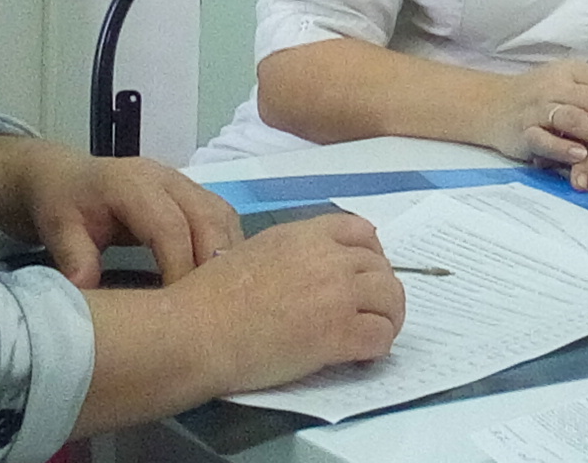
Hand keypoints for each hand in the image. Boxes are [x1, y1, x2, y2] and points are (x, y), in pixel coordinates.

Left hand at [0, 136, 240, 285]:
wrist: (65, 177)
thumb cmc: (63, 204)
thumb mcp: (58, 229)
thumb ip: (74, 257)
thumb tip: (90, 293)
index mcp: (131, 183)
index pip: (169, 225)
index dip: (179, 266)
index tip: (177, 308)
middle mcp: (166, 178)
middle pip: (208, 218)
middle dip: (213, 264)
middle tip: (209, 309)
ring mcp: (183, 183)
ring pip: (222, 216)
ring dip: (227, 257)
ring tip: (220, 299)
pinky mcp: (193, 193)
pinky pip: (222, 218)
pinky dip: (227, 248)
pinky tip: (220, 280)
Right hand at [177, 215, 404, 393]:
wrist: (197, 332)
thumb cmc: (210, 300)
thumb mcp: (253, 252)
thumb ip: (290, 255)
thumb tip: (310, 272)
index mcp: (304, 235)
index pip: (362, 230)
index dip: (372, 254)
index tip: (367, 273)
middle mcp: (327, 258)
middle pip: (381, 268)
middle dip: (381, 291)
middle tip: (372, 312)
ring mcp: (336, 294)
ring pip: (390, 299)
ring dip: (387, 318)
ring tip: (373, 334)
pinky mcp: (337, 334)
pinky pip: (380, 337)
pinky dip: (378, 347)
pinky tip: (363, 355)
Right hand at [489, 59, 587, 172]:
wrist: (489, 105)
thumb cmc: (539, 97)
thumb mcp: (573, 83)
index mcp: (574, 71)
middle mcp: (557, 84)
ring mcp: (538, 106)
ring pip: (576, 117)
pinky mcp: (521, 129)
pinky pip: (543, 137)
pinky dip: (562, 146)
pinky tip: (580, 156)